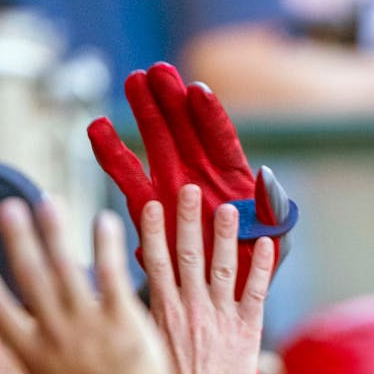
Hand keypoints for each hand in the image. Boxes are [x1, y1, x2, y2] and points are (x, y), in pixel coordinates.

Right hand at [0, 200, 172, 373]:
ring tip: (47, 201)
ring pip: (68, 269)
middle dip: (19, 241)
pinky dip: (106, 247)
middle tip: (7, 207)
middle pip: (32, 279)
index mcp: (33, 358)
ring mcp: (90, 325)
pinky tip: (104, 220)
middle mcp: (57, 333)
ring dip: (55, 233)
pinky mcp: (125, 321)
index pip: (1, 314)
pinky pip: (112, 276)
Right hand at [87, 62, 296, 296]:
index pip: (221, 139)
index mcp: (232, 179)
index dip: (209, 116)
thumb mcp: (276, 240)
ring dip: (144, 113)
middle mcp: (201, 176)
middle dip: (172, 101)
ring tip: (132, 82)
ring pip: (155, 145)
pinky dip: (112, 154)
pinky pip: (128, 179)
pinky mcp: (149, 210)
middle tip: (155, 71)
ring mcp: (173, 189)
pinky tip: (97, 130)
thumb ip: (274, 209)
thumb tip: (265, 175)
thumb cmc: (255, 267)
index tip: (197, 92)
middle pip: (184, 131)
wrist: (222, 302)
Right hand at [142, 185, 273, 373]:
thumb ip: (144, 323)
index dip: (153, 230)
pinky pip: (255, 291)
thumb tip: (127, 301)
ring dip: (225, 235)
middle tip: (189, 190)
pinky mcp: (246, 329)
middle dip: (189, 220)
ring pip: (222, 266)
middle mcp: (191, 308)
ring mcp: (220, 316)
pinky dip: (262, 266)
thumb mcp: (146, 353)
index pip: (155, 261)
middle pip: (189, 254)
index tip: (150, 204)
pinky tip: (267, 243)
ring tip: (228, 208)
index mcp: (163, 313)